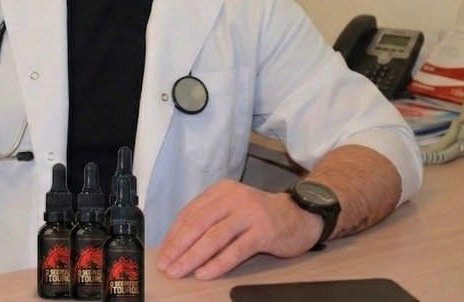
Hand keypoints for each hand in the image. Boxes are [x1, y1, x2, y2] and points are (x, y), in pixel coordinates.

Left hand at [156, 179, 322, 279]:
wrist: (300, 215)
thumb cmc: (260, 216)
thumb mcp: (232, 209)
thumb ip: (210, 219)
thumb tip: (178, 243)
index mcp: (221, 191)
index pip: (190, 213)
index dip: (174, 235)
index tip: (163, 253)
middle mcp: (234, 198)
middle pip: (199, 224)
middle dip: (179, 247)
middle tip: (166, 265)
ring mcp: (250, 214)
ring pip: (214, 237)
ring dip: (193, 257)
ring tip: (179, 271)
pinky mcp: (264, 231)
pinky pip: (236, 250)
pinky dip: (218, 263)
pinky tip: (205, 273)